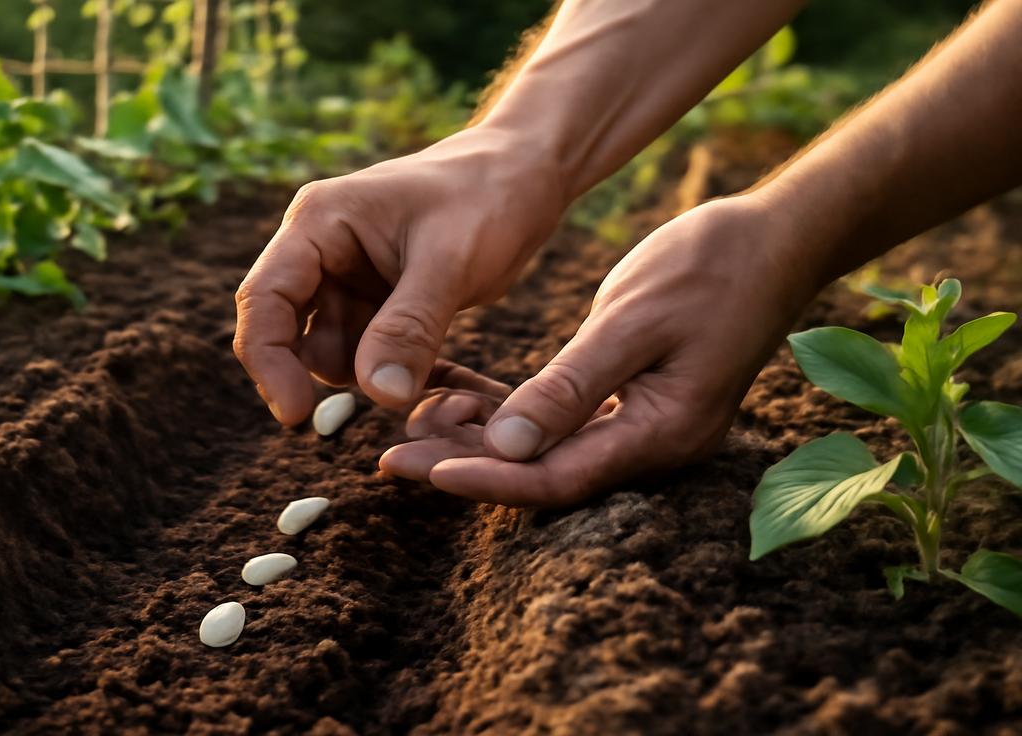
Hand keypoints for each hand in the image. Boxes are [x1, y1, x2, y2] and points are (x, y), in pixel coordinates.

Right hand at [233, 125, 565, 424]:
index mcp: (318, 223)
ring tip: (435, 373)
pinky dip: (399, 376)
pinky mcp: (377, 306)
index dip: (269, 362)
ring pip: (332, 354)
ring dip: (371, 378)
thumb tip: (377, 396)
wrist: (526, 176)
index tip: (296, 416)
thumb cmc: (489, 196)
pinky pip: (370, 358)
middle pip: (288, 334)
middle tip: (390, 394)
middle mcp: (320, 252)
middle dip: (329, 373)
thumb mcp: (451, 261)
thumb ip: (410, 327)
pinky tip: (446, 380)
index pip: (264, 299)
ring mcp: (347, 281)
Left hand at [382, 195, 819, 505]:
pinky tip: (456, 397)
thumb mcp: (633, 319)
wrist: (772, 239)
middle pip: (546, 474)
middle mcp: (652, 444)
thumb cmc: (710, 268)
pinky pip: (560, 420)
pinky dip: (509, 412)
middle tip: (390, 456)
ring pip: (548, 449)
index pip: (558, 479)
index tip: (419, 469)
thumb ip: (573, 385)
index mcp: (661, 433)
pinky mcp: (631, 400)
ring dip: (482, 439)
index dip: (485, 479)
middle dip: (468, 464)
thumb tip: (509, 445)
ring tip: (413, 422)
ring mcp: (643, 424)